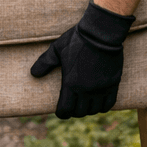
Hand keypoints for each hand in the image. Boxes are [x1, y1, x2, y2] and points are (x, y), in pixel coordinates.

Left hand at [30, 0, 134, 118]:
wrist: (102, 34)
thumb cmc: (77, 40)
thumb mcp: (56, 49)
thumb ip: (44, 63)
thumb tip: (33, 74)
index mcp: (71, 83)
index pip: (65, 110)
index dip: (62, 113)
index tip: (61, 111)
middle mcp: (86, 90)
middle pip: (80, 112)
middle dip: (74, 111)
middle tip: (72, 106)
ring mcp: (101, 88)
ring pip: (94, 110)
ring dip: (88, 109)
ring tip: (85, 104)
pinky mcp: (113, 84)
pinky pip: (109, 104)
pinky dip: (103, 106)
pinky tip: (99, 103)